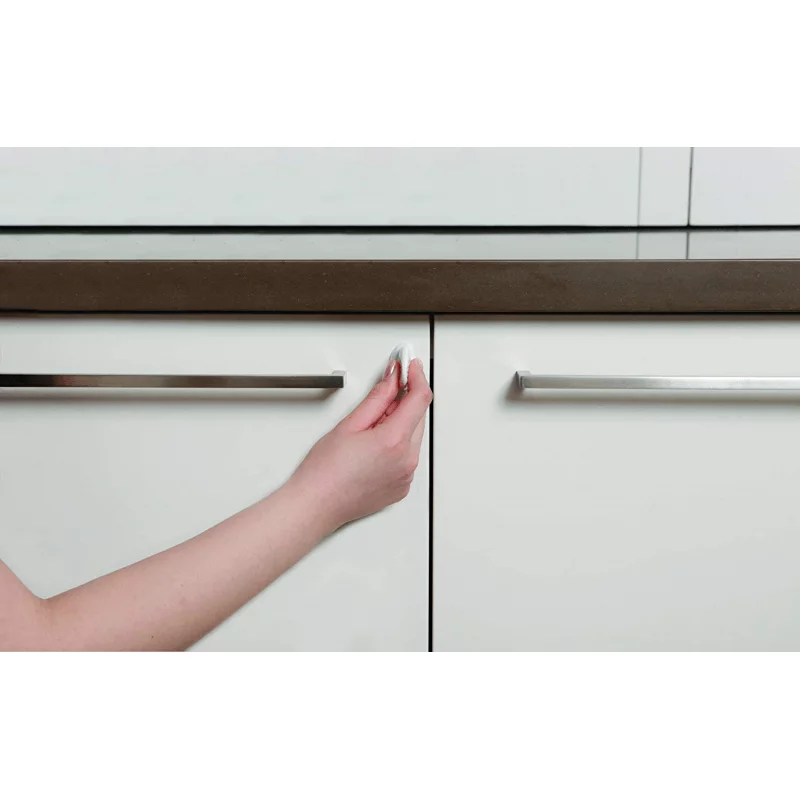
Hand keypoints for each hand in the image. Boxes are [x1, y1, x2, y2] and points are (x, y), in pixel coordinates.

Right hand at [286, 357, 431, 531]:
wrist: (316, 504)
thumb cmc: (325, 471)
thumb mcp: (349, 424)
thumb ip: (378, 398)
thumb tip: (392, 380)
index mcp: (395, 441)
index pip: (420, 399)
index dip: (416, 377)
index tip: (410, 366)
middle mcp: (407, 460)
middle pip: (418, 418)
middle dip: (405, 400)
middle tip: (387, 388)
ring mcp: (406, 476)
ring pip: (413, 437)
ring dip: (400, 424)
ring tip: (369, 427)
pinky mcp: (402, 486)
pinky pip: (407, 457)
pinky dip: (397, 445)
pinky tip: (373, 447)